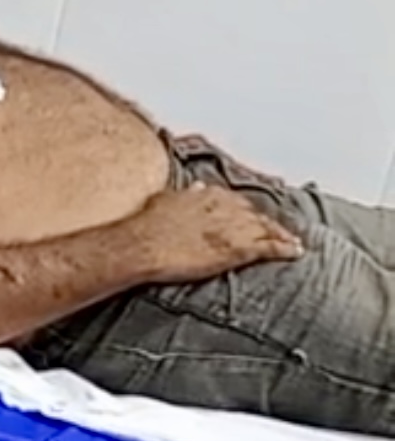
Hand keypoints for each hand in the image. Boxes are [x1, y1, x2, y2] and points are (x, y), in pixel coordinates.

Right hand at [135, 183, 302, 284]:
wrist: (144, 245)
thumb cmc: (147, 226)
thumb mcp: (166, 200)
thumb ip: (186, 194)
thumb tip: (196, 188)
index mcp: (209, 194)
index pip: (237, 202)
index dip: (247, 212)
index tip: (252, 218)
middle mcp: (226, 206)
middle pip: (256, 214)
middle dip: (268, 223)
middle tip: (280, 231)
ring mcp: (235, 227)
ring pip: (268, 228)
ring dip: (282, 235)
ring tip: (294, 243)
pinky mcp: (238, 248)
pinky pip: (270, 246)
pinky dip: (285, 248)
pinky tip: (295, 252)